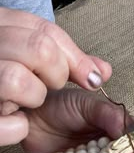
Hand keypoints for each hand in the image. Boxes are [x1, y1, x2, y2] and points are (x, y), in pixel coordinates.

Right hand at [0, 7, 110, 145]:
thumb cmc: (16, 81)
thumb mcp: (41, 62)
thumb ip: (71, 62)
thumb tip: (104, 71)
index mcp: (3, 25)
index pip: (47, 33)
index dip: (76, 59)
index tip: (92, 79)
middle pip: (40, 49)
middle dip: (57, 74)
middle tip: (50, 86)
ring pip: (16, 79)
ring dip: (34, 96)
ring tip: (27, 102)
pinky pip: (1, 122)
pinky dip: (16, 127)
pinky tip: (18, 121)